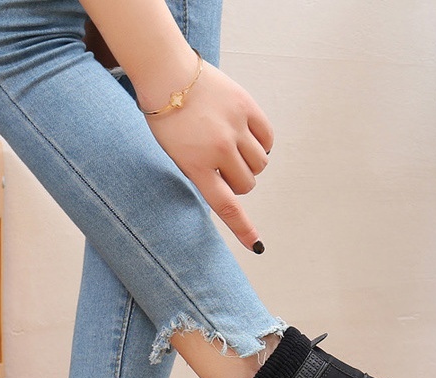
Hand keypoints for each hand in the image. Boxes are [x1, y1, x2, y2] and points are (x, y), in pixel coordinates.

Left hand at [143, 61, 273, 250]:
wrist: (168, 76)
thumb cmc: (167, 121)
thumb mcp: (176, 156)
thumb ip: (201, 174)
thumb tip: (232, 189)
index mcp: (196, 166)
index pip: (225, 205)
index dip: (242, 227)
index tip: (256, 244)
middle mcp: (218, 149)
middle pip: (247, 184)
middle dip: (239, 182)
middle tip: (225, 167)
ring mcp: (235, 127)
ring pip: (260, 164)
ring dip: (251, 164)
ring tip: (233, 149)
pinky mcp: (247, 108)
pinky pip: (268, 139)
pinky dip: (262, 144)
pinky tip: (247, 137)